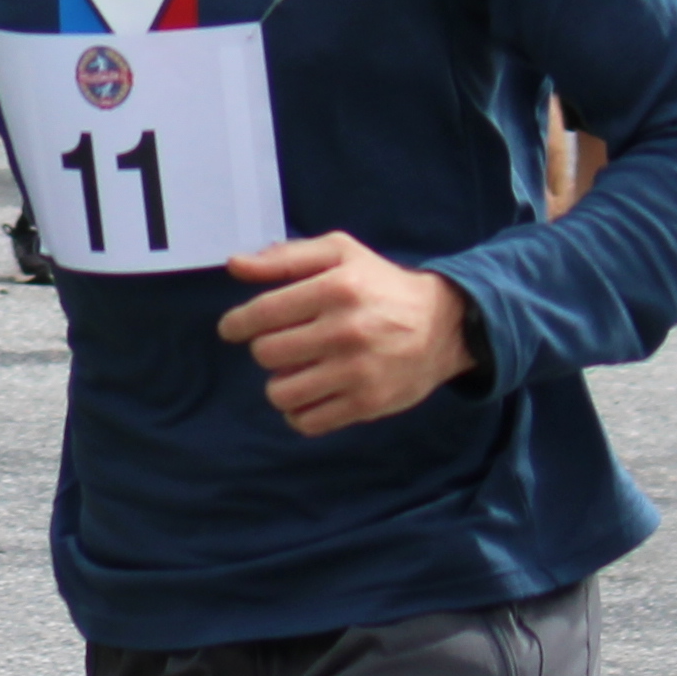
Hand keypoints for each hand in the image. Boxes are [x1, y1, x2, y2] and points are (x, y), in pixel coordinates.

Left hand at [216, 233, 475, 434]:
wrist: (443, 325)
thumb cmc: (380, 285)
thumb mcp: (339, 253)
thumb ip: (285, 257)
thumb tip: (236, 265)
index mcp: (336, 288)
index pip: (263, 313)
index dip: (237, 323)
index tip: (233, 328)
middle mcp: (346, 331)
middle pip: (267, 354)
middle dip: (267, 349)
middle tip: (286, 343)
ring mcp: (357, 372)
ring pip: (281, 393)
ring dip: (281, 383)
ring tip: (298, 370)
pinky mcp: (367, 404)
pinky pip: (307, 422)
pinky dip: (300, 412)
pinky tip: (312, 393)